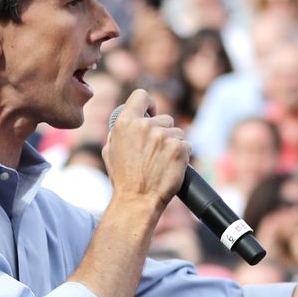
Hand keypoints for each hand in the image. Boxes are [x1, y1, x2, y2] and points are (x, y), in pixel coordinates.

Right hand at [101, 90, 188, 208]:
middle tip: (156, 153)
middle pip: (165, 119)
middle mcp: (145, 126)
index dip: (149, 104)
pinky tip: (172, 166)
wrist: (137, 200)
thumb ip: (119, 132)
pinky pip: (187, 145)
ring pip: (178, 133)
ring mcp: (163, 136)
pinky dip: (183, 156)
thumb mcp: (110, 151)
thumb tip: (129, 122)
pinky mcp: (178, 148)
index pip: (141, 96)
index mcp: (125, 122)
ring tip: (163, 162)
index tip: (152, 113)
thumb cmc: (123, 179)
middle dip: (164, 133)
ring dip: (174, 145)